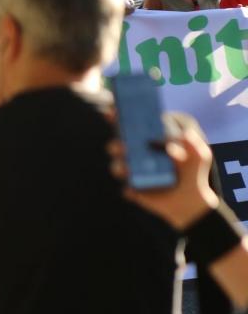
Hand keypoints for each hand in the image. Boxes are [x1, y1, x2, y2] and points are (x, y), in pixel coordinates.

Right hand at [108, 113, 219, 229]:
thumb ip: (195, 144)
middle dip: (116, 144)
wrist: (192, 201)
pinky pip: (127, 190)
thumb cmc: (194, 172)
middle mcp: (135, 155)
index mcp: (146, 141)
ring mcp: (133, 173)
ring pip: (118, 167)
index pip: (128, 127)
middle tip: (123, 146)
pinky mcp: (134, 191)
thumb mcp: (200, 156)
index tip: (112, 112)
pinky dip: (130, 190)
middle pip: (117, 146)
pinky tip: (135, 191)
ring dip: (119, 167)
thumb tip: (186, 134)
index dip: (117, 118)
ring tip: (127, 168)